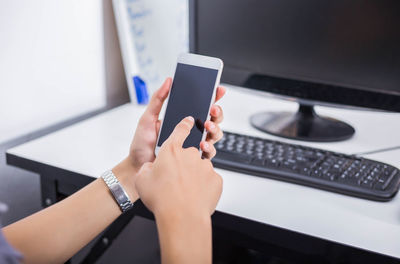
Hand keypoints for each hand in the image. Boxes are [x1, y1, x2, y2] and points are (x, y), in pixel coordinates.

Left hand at [113, 78, 224, 201]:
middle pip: (213, 119)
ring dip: (215, 128)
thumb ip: (158, 99)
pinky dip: (209, 148)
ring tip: (208, 125)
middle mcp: (191, 132)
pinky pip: (208, 154)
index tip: (217, 89)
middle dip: (217, 112)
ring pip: (214, 135)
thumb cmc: (141, 145)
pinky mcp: (194, 160)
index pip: (201, 105)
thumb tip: (168, 81)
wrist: (137, 167)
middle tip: (212, 109)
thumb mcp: (147, 118)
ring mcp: (194, 146)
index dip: (213, 97)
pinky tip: (202, 145)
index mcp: (182, 120)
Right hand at [135, 116, 222, 217]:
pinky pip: (209, 180)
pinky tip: (194, 196)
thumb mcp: (142, 180)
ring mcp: (205, 166)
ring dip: (194, 177)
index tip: (189, 120)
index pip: (180, 130)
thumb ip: (147, 168)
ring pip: (200, 168)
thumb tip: (151, 167)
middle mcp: (191, 155)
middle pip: (189, 154)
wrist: (182, 217)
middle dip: (184, 165)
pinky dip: (204, 187)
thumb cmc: (162, 198)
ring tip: (184, 192)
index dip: (184, 125)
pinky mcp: (216, 179)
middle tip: (175, 181)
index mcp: (172, 151)